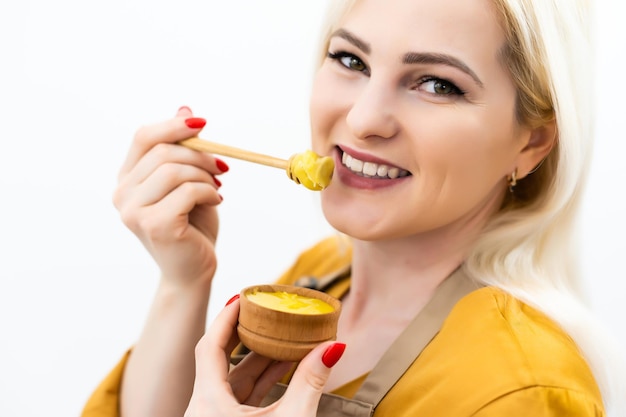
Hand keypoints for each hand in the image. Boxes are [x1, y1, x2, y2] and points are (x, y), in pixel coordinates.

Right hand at [113, 106, 225, 287]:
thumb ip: (182, 150)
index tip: (203, 125)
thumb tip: (185, 109)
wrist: (193, 269)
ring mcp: (134, 212)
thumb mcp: (188, 181)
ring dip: (205, 176)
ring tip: (217, 189)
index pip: (143, 137)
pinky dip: (209, 192)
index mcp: (126, 179)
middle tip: (222, 168)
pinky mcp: (155, 225)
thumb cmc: (192, 225)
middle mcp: (122, 194)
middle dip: (200, 155)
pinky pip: (188, 191)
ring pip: (175, 170)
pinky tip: (216, 201)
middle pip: (163, 152)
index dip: (174, 125)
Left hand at [185, 297, 345, 416]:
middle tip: (270, 313)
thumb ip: (310, 382)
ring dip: (262, 360)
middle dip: (252, 336)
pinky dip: (264, 381)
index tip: (242, 296)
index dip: (225, 318)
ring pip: (236, 380)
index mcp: (208, 404)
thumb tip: (333, 348)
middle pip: (224, 360)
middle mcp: (205, 409)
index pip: (210, 346)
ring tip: (289, 339)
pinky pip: (243, 398)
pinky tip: (287, 368)